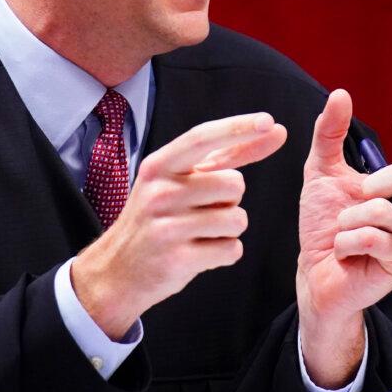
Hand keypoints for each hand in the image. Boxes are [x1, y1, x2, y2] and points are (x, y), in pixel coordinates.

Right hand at [72, 112, 286, 338]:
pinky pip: (231, 250)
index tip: (268, 121)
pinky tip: (199, 252)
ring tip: (199, 233)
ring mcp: (167, 227)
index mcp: (159, 166)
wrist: (118, 270)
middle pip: (234, 184)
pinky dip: (225, 253)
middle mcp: (160, 192)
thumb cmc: (157, 218)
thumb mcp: (177, 181)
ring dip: (229, 228)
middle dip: (231, 199)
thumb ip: (225, 156)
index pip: (202, 138)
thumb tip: (273, 130)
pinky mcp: (177, 260)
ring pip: (237, 219)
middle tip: (202, 210)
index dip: (238, 128)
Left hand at [296, 89, 391, 386]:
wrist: (315, 271)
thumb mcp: (321, 170)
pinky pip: (376, 238)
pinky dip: (349, 241)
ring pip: (386, 211)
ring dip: (350, 220)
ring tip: (344, 234)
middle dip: (371, 184)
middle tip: (354, 199)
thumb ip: (330, 133)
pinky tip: (346, 250)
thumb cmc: (324, 223)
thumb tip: (340, 94)